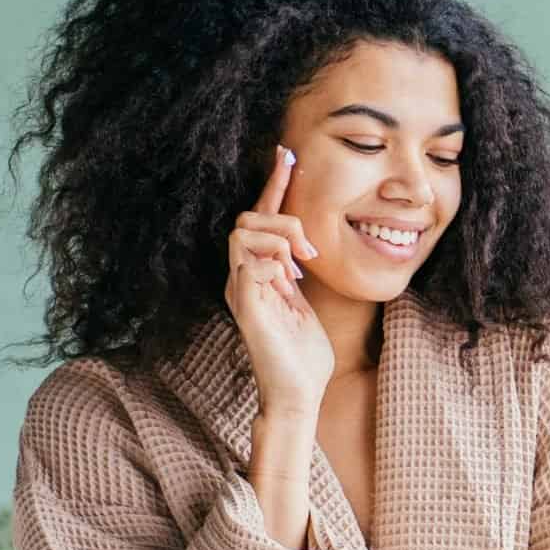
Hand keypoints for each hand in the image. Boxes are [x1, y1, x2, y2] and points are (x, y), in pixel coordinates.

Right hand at [226, 145, 331, 417]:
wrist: (299, 394)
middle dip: (282, 220)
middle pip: (245, 218)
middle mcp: (240, 277)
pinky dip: (274, 263)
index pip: (259, 218)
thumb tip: (302, 245)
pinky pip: (249, 265)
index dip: (273, 184)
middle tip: (309, 252)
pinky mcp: (246, 308)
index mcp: (255, 273)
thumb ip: (297, 272)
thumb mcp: (305, 301)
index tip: (287, 155)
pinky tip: (291, 283)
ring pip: (243, 233)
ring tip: (301, 268)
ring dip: (280, 239)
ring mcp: (239, 291)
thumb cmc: (303, 354)